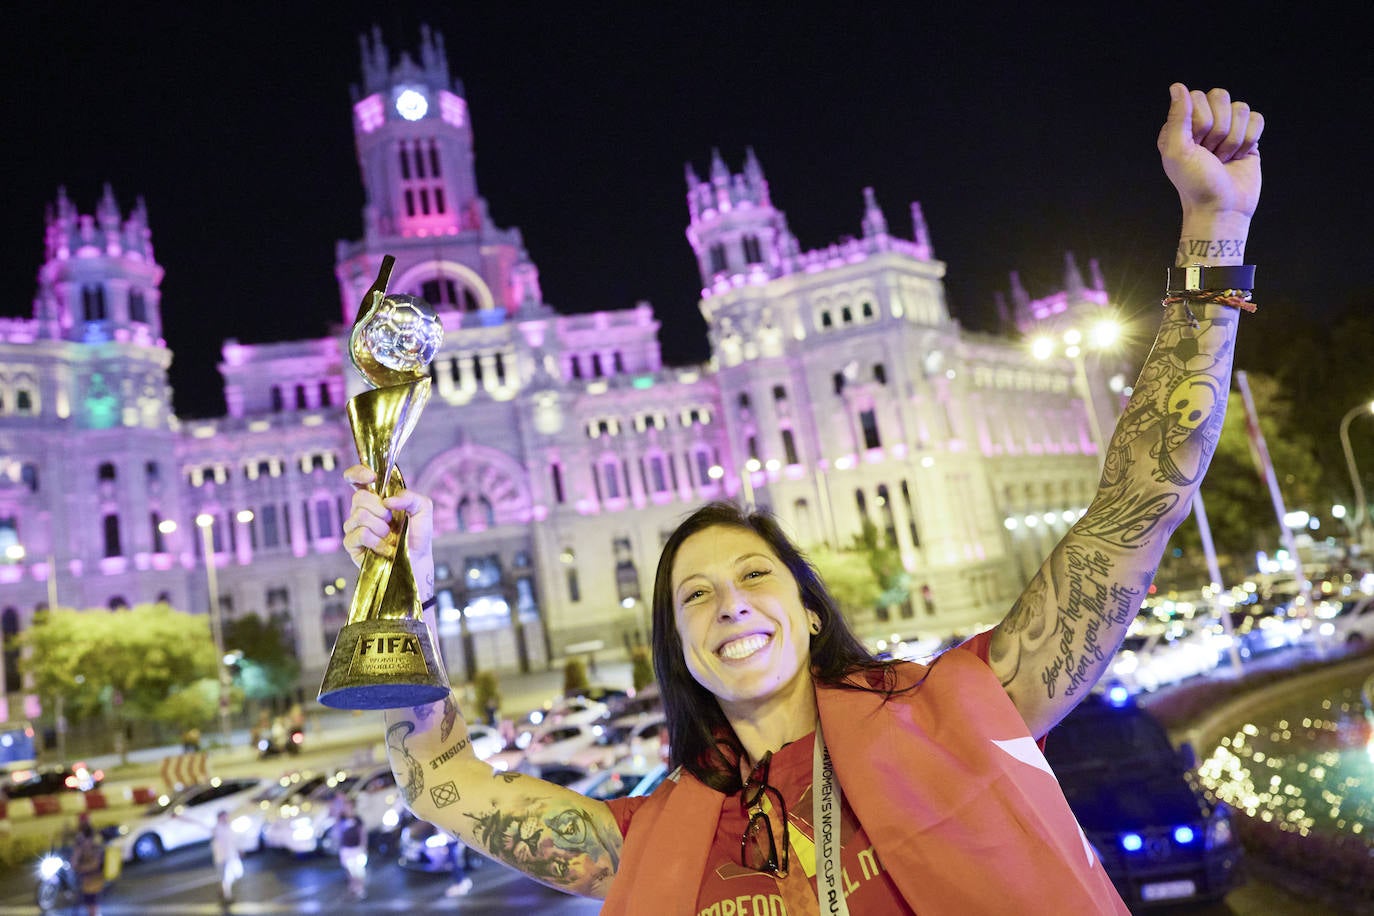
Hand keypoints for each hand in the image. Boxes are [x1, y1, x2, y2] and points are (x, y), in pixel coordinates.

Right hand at [341, 464, 433, 568]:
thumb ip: (410, 497)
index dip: (357, 473)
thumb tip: (387, 501)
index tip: (372, 477)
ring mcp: (354, 527)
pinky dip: (377, 541)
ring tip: (389, 535)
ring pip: (360, 515)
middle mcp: (361, 510)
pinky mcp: (352, 544)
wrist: (417, 560)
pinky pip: (360, 534)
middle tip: (391, 519)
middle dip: (380, 508)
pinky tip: (385, 548)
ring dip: (381, 526)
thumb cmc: (417, 534)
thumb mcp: (423, 509)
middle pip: (359, 496)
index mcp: (375, 498)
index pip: (355, 478)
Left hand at [1158, 83, 1262, 225]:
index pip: (1197, 96)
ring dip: (1234, 138)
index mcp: (1181, 124)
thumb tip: (1177, 86)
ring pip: (1241, 108)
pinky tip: (1239, 157)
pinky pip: (1257, 118)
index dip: (1201, 121)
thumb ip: (1177, 117)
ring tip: (1224, 159)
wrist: (1222, 208)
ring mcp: (1227, 129)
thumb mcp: (1177, 151)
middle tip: (1211, 153)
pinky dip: (1250, 140)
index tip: (1196, 146)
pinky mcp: (1248, 137)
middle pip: (1221, 96)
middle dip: (1219, 129)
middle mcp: (1203, 123)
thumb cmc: (1195, 184)